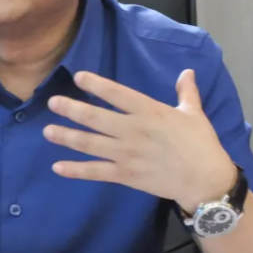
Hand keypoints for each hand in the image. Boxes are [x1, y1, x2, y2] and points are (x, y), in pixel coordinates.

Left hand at [44, 69, 236, 212]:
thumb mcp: (194, 113)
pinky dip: (76, 170)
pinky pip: (96, 172)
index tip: (79, 77)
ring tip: (47, 131)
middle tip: (52, 102)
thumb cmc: (201, 144)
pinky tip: (58, 166)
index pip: (118, 94)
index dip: (97, 85)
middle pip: (96, 118)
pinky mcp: (126, 175)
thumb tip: (186, 71)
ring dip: (67, 137)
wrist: (205, 180)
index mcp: (150, 112)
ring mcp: (127, 154)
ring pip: (91, 144)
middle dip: (71, 109)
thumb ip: (186, 92)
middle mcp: (134, 131)